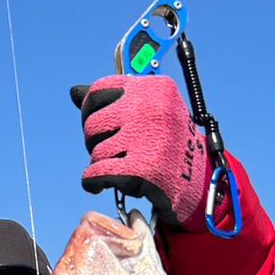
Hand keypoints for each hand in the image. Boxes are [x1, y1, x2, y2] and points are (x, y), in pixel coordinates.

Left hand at [70, 75, 209, 228]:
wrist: (200, 182)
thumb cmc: (170, 145)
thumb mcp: (150, 113)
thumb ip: (114, 101)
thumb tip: (74, 92)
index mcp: (153, 88)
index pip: (99, 91)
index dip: (89, 111)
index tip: (95, 127)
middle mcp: (151, 108)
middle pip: (94, 123)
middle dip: (94, 142)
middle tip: (106, 153)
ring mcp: (148, 138)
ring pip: (96, 151)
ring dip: (99, 164)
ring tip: (114, 169)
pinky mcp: (144, 169)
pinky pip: (98, 173)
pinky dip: (92, 182)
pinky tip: (96, 186)